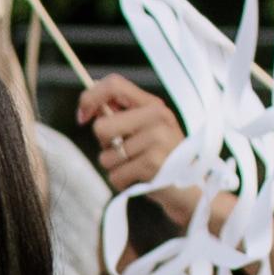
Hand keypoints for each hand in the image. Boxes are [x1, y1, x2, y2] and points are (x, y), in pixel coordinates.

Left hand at [78, 75, 186, 196]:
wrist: (191, 189)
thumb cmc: (161, 159)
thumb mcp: (147, 130)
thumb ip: (121, 117)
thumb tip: (89, 108)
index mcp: (153, 105)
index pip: (114, 85)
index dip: (90, 98)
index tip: (82, 117)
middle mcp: (157, 117)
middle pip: (101, 126)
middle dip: (104, 144)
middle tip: (123, 151)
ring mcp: (157, 139)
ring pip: (105, 156)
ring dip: (114, 167)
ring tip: (136, 167)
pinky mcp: (152, 163)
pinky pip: (114, 175)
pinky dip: (121, 181)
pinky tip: (139, 179)